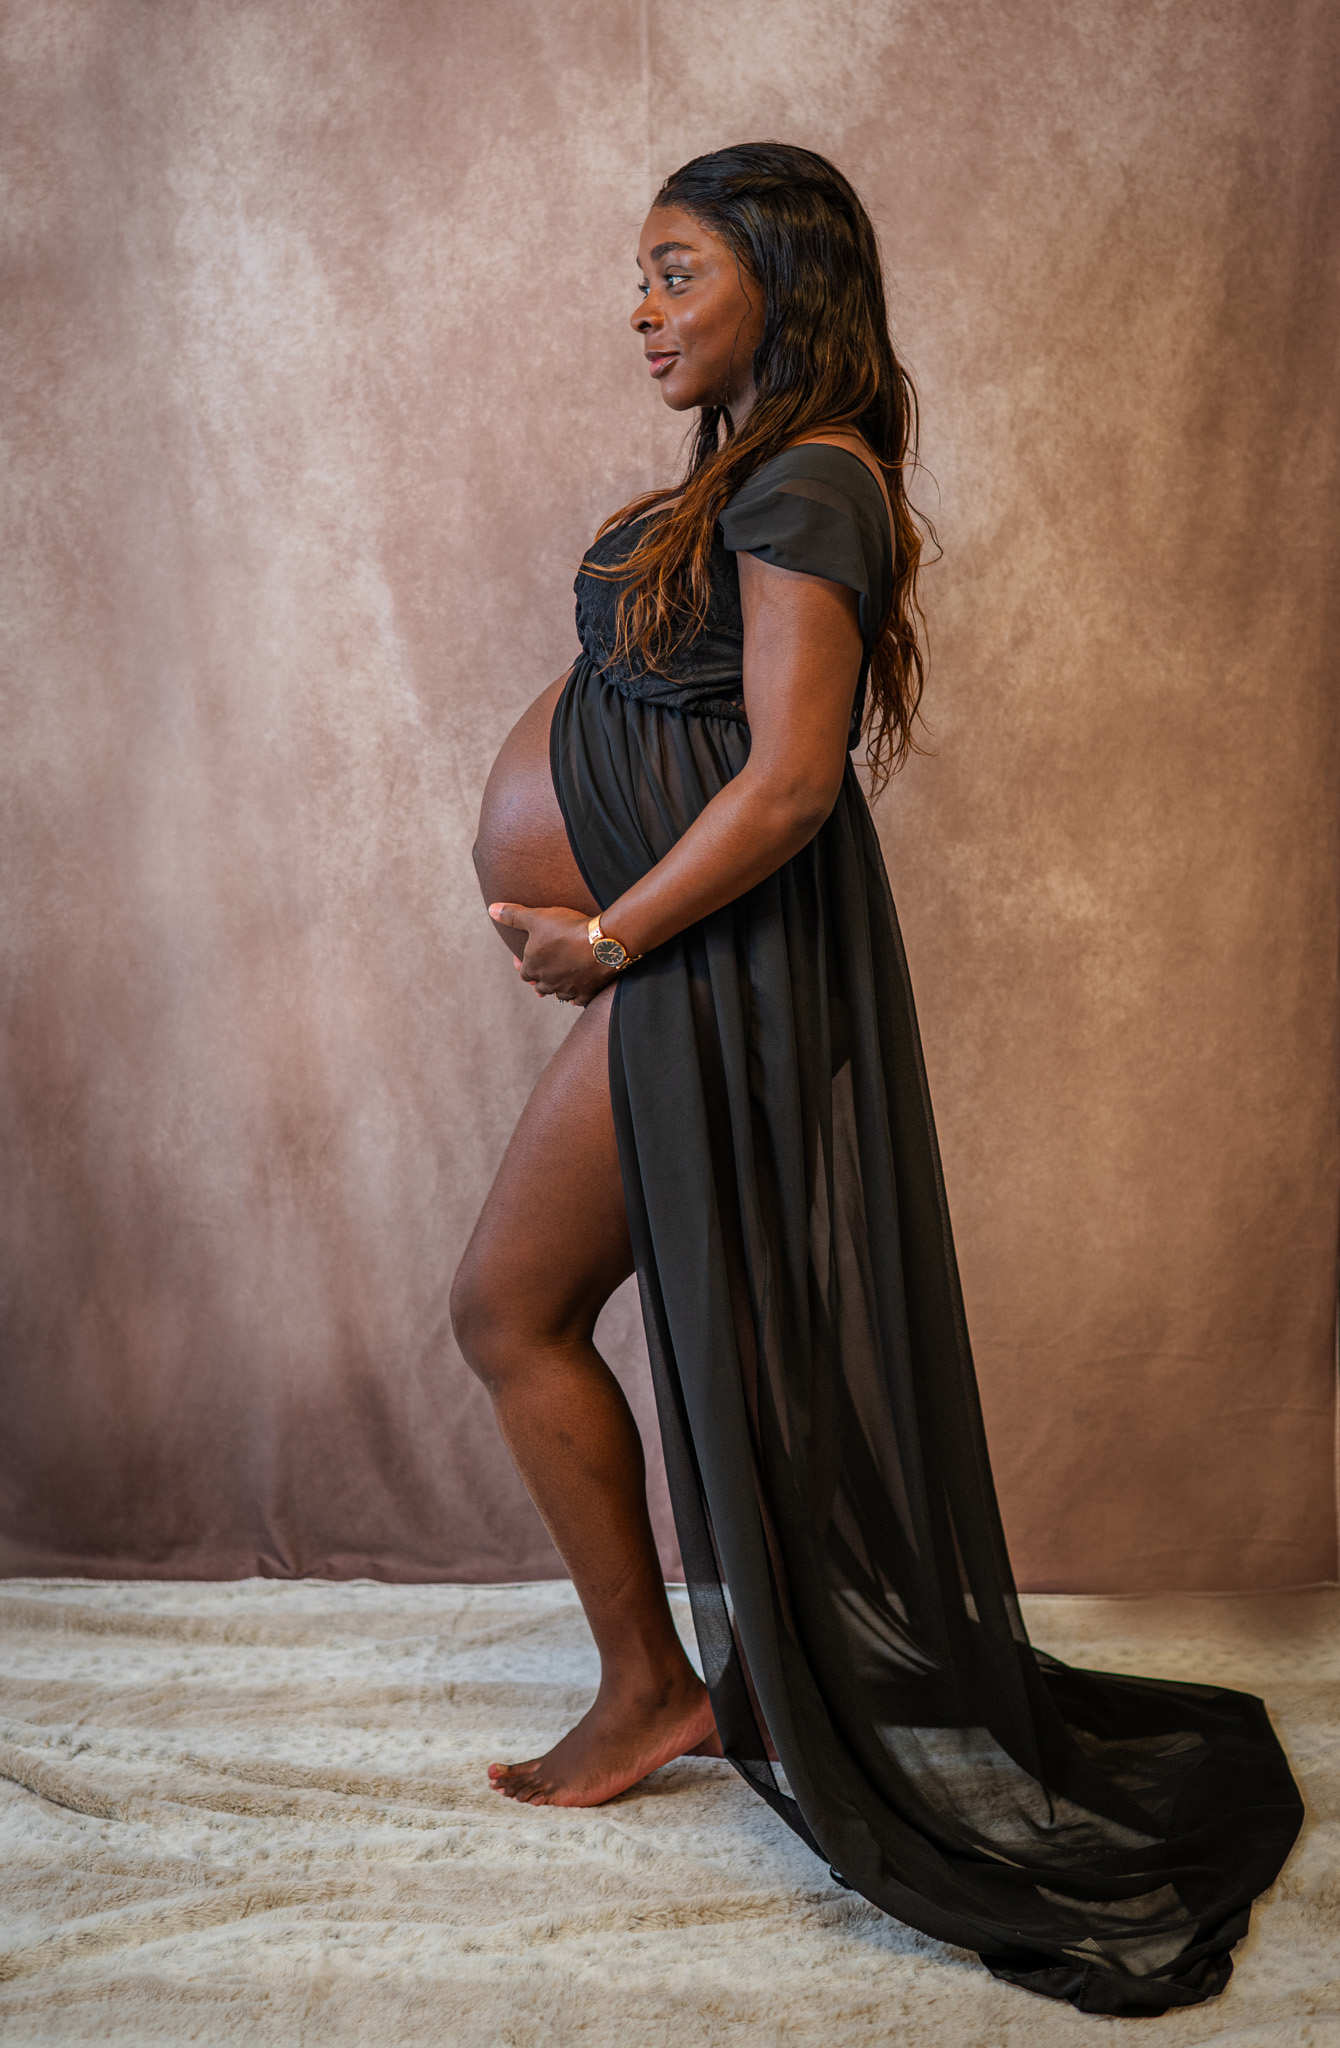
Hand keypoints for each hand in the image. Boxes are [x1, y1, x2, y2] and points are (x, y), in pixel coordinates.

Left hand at [488, 903, 616, 1005]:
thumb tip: (492, 909)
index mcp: (533, 967)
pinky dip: (575, 996)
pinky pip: (577, 1000)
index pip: (523, 972)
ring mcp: (568, 989)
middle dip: (540, 978)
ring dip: (557, 987)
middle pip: (539, 987)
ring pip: (558, 994)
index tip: (526, 957)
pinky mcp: (587, 993)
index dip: (523, 965)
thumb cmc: (567, 928)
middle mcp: (548, 982)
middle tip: (545, 969)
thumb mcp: (536, 917)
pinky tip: (577, 989)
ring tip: (559, 979)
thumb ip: (513, 915)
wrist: (601, 942)